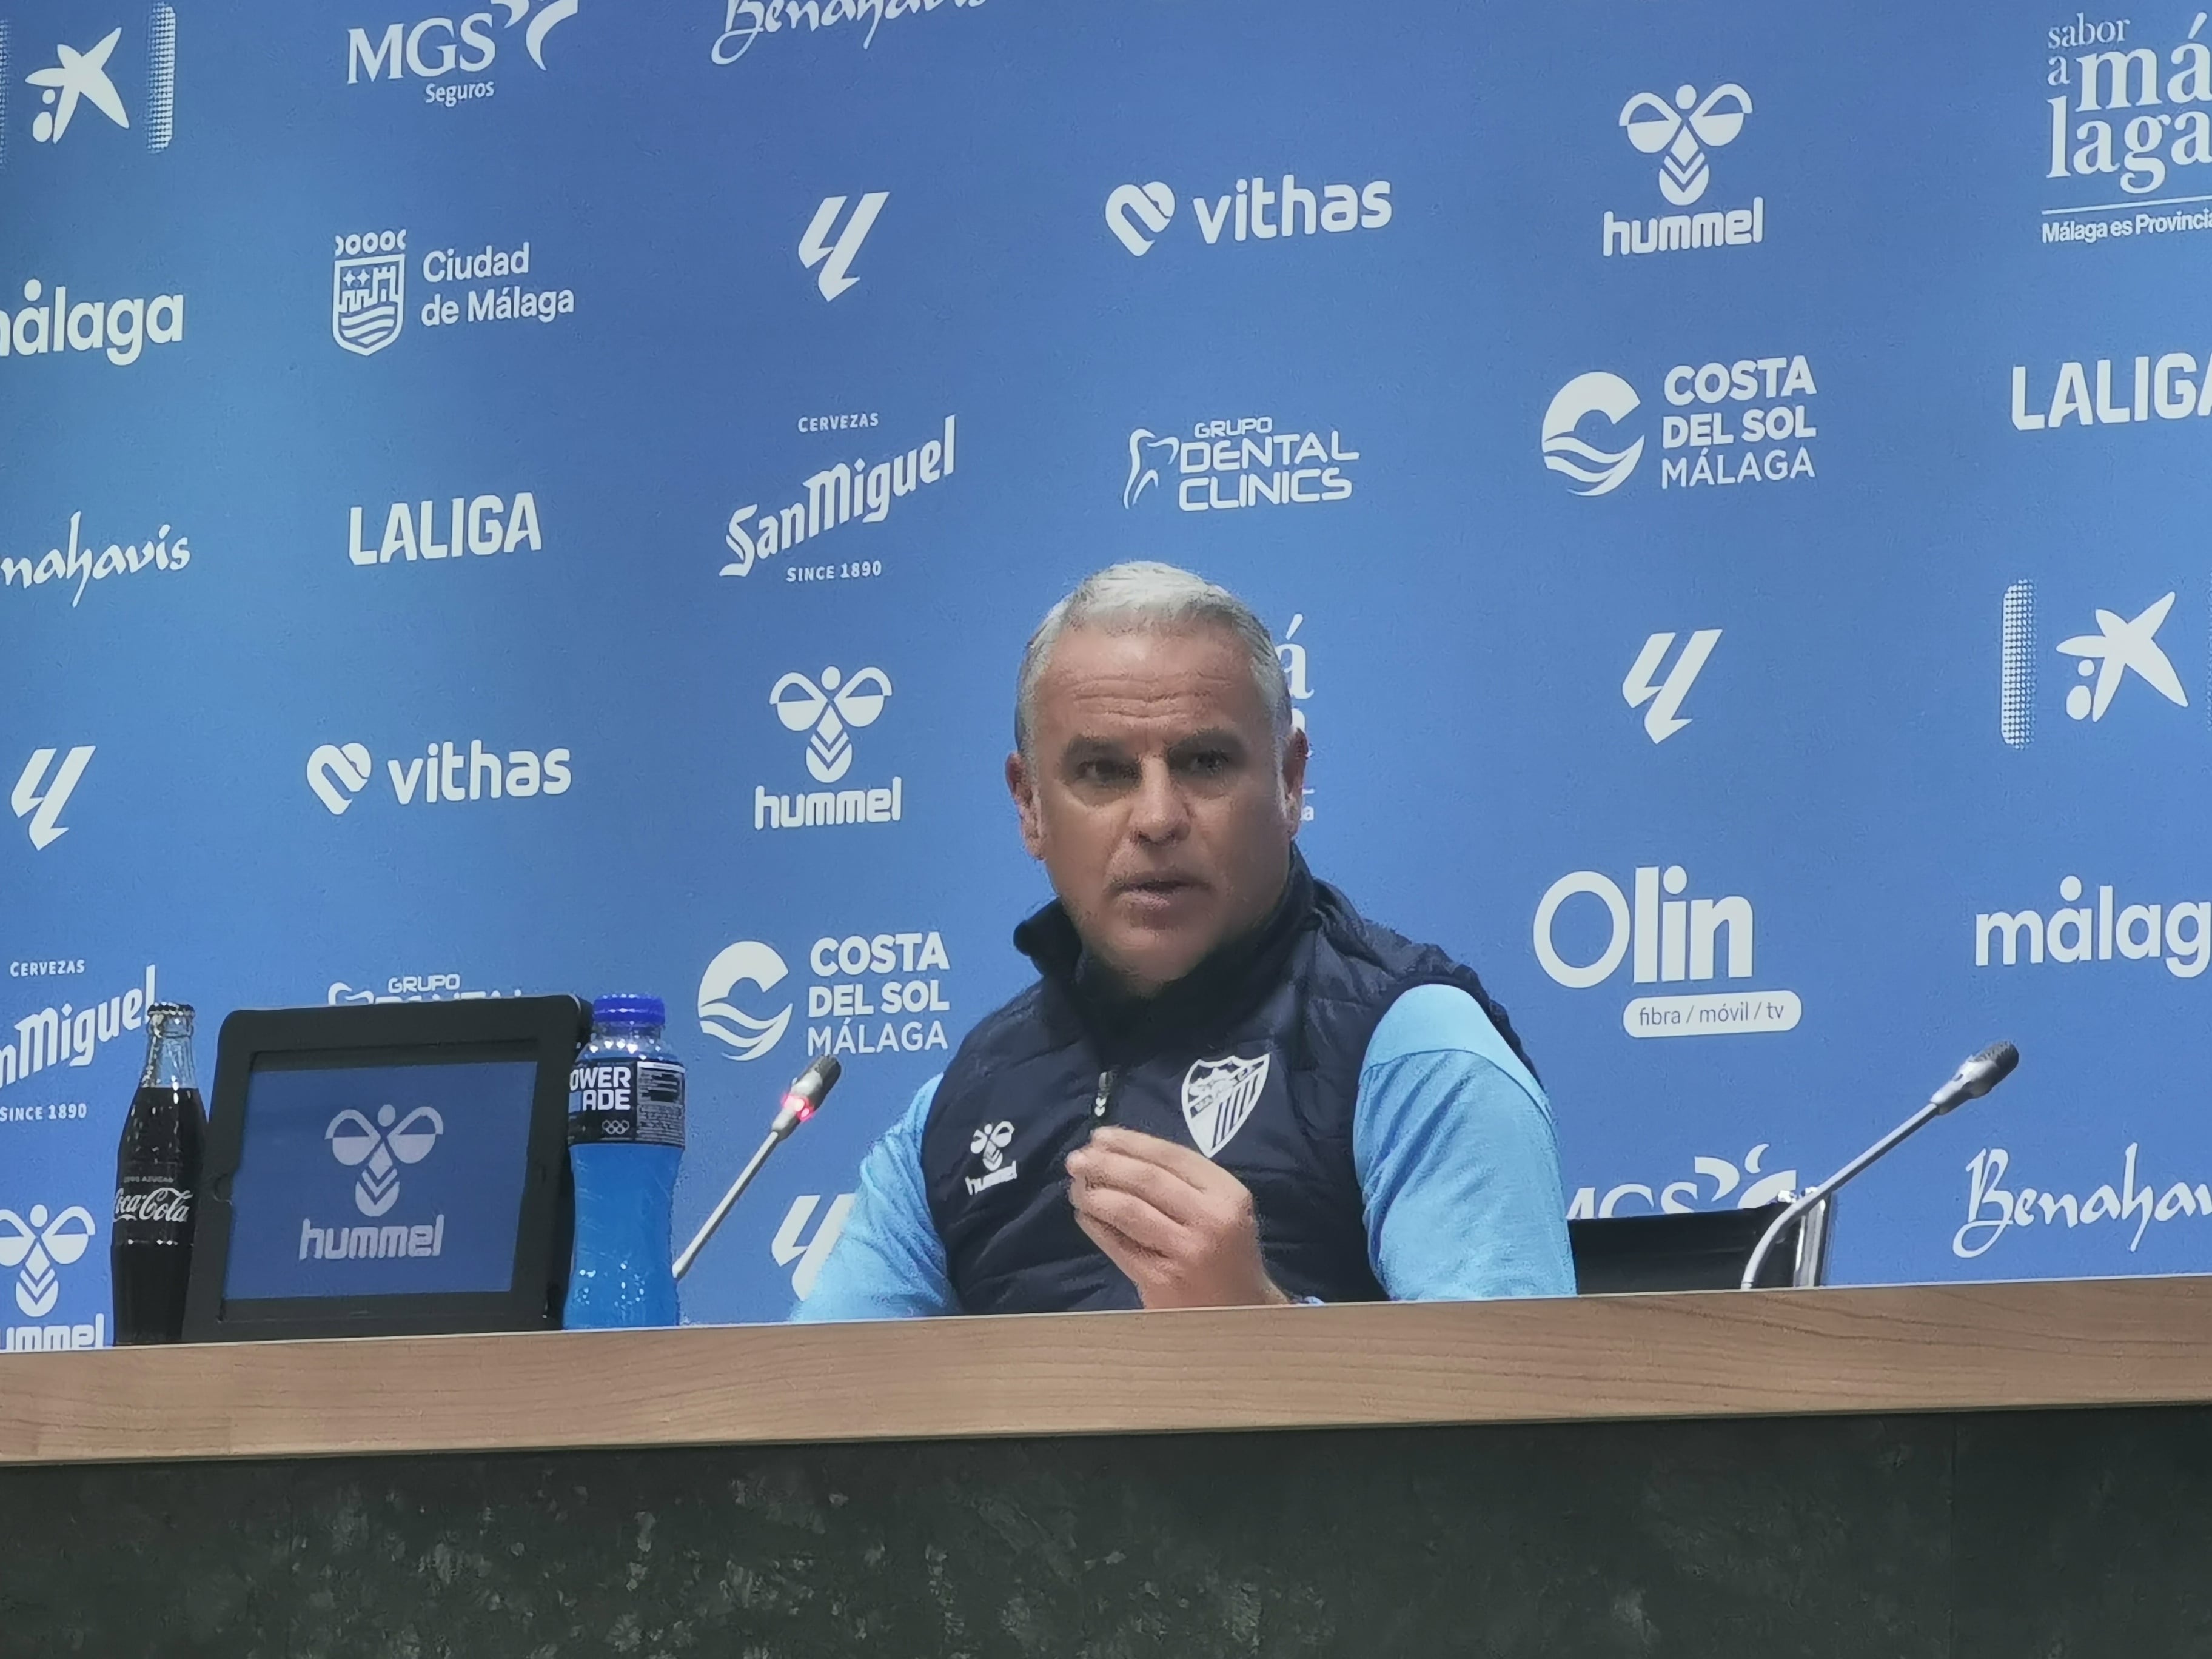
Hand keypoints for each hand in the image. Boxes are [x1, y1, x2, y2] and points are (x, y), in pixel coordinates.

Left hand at [1064, 1125, 1288, 1309]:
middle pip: (1147, 1180)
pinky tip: (1085, 1216)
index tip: (1099, 1136)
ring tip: (1077, 1187)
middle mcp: (1211, 1219)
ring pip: (1129, 1211)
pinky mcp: (1163, 1282)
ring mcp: (1187, 1253)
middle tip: (1076, 1159)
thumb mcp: (1221, 1209)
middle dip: (1106, 1164)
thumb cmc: (1226, 1254)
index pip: (1172, 1156)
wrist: (1242, 1313)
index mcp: (1228, 1194)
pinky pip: (1120, 1246)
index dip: (1130, 1143)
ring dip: (1096, 1194)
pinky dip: (1097, 1227)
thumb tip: (1115, 1151)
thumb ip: (1183, 1182)